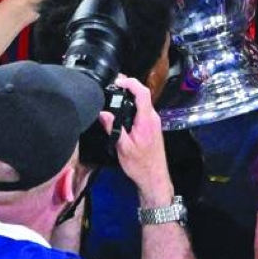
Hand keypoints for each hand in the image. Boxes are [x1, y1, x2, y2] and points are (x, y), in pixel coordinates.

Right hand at [103, 75, 171, 202]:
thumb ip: (113, 128)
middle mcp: (153, 118)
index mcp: (146, 120)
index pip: (143, 93)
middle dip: (129, 87)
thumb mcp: (123, 148)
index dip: (131, 82)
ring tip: (116, 95)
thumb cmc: (140, 165)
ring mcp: (154, 122)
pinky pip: (143, 110)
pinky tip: (124, 110)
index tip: (118, 81)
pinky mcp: (152, 126)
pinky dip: (134, 105)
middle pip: (143, 94)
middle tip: (114, 85)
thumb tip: (103, 113)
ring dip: (131, 96)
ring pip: (143, 102)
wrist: (154, 177)